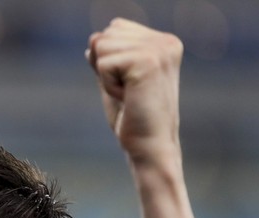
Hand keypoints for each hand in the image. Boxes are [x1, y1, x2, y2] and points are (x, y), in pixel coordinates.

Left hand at [86, 19, 182, 161]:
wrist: (150, 147)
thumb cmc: (133, 118)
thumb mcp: (116, 81)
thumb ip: (107, 58)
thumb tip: (93, 38)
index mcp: (164, 42)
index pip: (114, 28)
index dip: (109, 61)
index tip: (129, 85)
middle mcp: (165, 41)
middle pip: (105, 35)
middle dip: (105, 68)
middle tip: (129, 93)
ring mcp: (159, 49)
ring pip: (101, 47)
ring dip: (106, 78)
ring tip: (129, 95)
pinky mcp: (147, 61)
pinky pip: (103, 64)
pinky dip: (107, 85)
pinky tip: (128, 98)